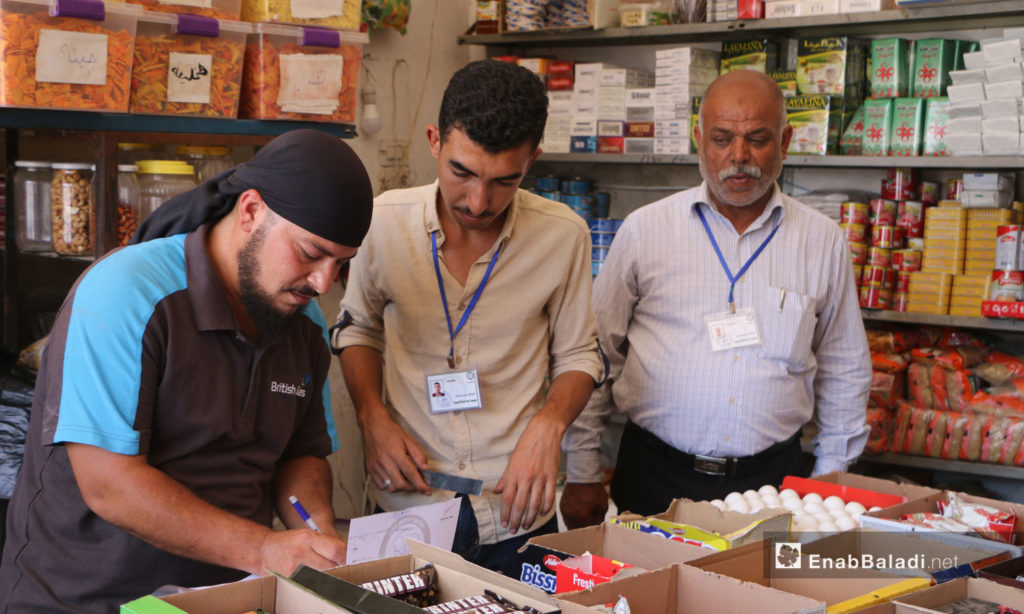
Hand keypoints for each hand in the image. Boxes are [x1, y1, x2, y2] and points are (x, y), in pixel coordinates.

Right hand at [256, 528, 346, 575]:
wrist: (264, 550)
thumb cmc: (288, 542)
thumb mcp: (307, 535)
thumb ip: (326, 544)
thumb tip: (346, 556)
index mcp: (308, 538)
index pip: (336, 550)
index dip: (346, 557)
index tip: (350, 561)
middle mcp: (301, 552)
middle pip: (331, 566)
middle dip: (339, 569)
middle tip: (341, 571)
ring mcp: (294, 568)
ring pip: (322, 577)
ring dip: (328, 578)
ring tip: (327, 575)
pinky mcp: (289, 580)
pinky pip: (310, 584)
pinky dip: (315, 583)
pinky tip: (314, 580)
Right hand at [359, 404, 430, 494]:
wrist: (373, 425)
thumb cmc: (391, 431)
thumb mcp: (408, 440)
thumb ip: (418, 455)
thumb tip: (426, 468)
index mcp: (396, 454)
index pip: (411, 474)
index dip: (421, 485)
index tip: (427, 491)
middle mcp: (385, 462)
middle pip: (401, 485)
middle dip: (412, 488)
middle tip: (417, 484)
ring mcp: (376, 467)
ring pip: (390, 488)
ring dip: (401, 487)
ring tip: (406, 480)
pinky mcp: (370, 470)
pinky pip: (381, 486)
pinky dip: (389, 486)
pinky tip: (394, 478)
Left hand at [494, 413, 561, 534]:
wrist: (544, 432)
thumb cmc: (526, 445)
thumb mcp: (511, 460)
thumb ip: (505, 478)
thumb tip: (497, 491)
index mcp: (514, 474)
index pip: (507, 499)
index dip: (505, 513)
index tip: (504, 523)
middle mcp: (526, 478)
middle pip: (520, 505)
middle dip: (516, 520)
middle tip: (514, 530)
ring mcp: (540, 478)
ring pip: (534, 504)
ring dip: (530, 518)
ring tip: (526, 526)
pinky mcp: (551, 477)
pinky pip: (548, 497)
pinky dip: (545, 508)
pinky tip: (540, 514)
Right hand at [559, 482, 608, 529]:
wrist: (582, 476)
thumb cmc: (593, 489)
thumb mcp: (602, 506)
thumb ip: (598, 520)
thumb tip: (597, 528)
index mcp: (581, 517)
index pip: (585, 533)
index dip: (590, 534)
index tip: (594, 534)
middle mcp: (570, 516)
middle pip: (575, 531)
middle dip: (582, 531)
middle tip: (588, 530)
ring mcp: (564, 511)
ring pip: (569, 525)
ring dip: (576, 525)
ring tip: (583, 522)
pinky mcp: (561, 506)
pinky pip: (566, 517)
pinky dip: (572, 518)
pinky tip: (578, 515)